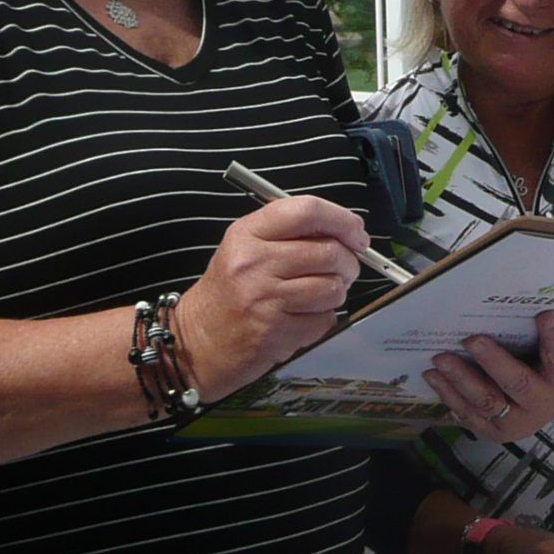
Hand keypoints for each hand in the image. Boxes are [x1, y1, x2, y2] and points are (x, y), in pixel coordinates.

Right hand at [173, 194, 364, 397]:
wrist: (196, 343)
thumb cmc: (227, 294)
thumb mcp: (245, 250)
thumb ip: (289, 235)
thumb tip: (345, 232)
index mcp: (247, 234)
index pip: (306, 211)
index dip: (342, 220)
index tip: (357, 234)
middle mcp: (253, 263)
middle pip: (328, 251)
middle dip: (348, 262)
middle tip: (343, 270)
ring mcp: (264, 299)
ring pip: (332, 287)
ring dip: (335, 293)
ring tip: (316, 296)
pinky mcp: (275, 332)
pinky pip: (325, 319)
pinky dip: (322, 320)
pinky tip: (301, 319)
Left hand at [423, 311, 553, 444]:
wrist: (539, 406)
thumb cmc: (542, 368)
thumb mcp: (550, 351)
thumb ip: (540, 333)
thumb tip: (517, 299)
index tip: (546, 314)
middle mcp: (543, 404)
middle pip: (518, 383)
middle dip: (493, 361)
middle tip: (471, 340)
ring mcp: (517, 422)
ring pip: (487, 401)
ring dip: (461, 378)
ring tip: (441, 358)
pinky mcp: (493, 431)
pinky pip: (468, 413)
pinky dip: (448, 393)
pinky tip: (434, 376)